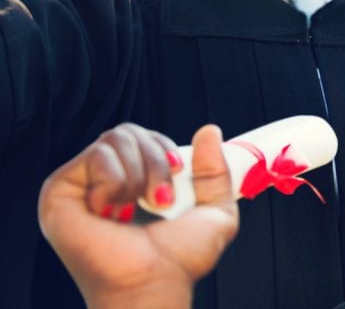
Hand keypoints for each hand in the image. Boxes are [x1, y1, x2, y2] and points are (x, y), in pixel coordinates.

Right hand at [38, 123, 238, 308]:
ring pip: (114, 139)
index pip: (143, 136)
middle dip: (155, 160)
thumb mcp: (216, 210)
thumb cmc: (179, 259)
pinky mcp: (60, 190)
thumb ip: (216, 170)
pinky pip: (96, 155)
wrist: (154, 283)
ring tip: (136, 209)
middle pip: (129, 131)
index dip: (163, 147)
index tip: (178, 172)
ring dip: (138, 174)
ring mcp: (81, 185)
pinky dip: (115, 181)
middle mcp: (104, 181)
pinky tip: (111, 212)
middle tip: (161, 200)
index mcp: (133, 182)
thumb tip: (210, 129)